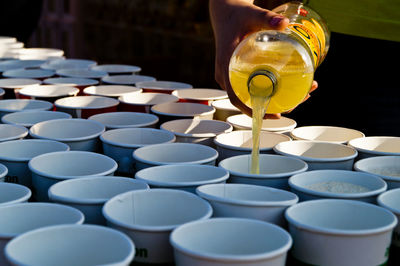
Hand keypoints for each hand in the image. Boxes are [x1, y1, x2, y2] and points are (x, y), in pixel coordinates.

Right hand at [210, 0, 316, 118]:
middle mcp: (226, 74)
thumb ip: (266, 18)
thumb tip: (285, 23)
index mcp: (225, 65)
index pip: (234, 95)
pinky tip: (287, 86)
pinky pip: (250, 87)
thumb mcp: (250, 14)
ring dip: (273, 99)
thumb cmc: (236, 15)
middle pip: (246, 99)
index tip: (273, 113)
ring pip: (249, 94)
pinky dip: (268, 90)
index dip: (252, 109)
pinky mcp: (237, 73)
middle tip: (296, 101)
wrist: (226, 13)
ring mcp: (231, 75)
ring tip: (300, 94)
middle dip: (272, 106)